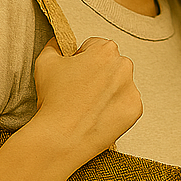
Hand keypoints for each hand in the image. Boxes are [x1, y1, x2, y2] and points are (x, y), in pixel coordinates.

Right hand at [30, 35, 141, 155]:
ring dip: (107, 90)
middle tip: (79, 90)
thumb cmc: (55, 100)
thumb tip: (58, 43)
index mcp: (105, 50)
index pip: (94, 46)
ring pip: (119, 83)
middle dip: (97, 73)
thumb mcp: (45, 62)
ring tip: (87, 104)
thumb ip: (54, 45)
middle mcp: (124, 67)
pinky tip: (97, 114)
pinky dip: (114, 107)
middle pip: (110, 64)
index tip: (74, 73)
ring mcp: (132, 89)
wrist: (63, 137)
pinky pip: (125, 103)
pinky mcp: (135, 110)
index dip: (80, 58)